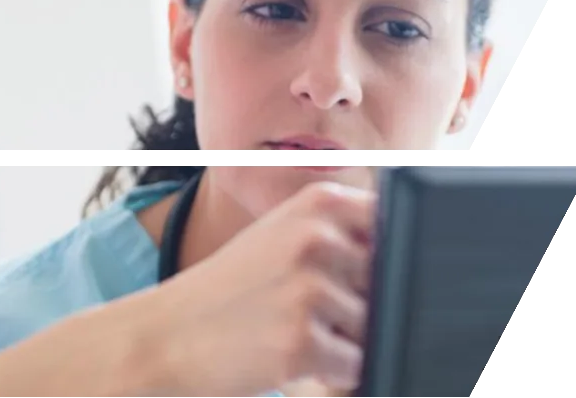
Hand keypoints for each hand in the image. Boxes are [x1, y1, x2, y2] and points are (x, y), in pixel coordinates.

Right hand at [149, 181, 375, 397]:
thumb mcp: (283, 235)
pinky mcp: (301, 341)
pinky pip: (353, 365)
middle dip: (362, 305)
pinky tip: (289, 356)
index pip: (395, 227)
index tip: (351, 273)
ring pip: (373, 327)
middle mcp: (316, 239)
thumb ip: (343, 234)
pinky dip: (330, 372)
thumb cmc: (231, 288)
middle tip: (306, 308)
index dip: (382, 259)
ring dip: (344, 340)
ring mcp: (308, 290)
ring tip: (291, 330)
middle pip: (390, 283)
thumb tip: (410, 264)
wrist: (165, 333)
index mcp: (318, 203)